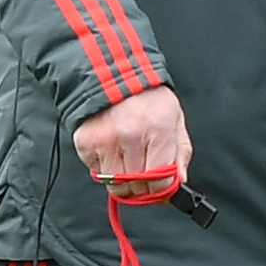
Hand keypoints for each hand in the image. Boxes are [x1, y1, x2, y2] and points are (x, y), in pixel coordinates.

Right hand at [73, 86, 191, 198]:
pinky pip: (97, 173)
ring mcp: (105, 141)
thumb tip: (180, 180)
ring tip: (128, 162)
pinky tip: (113, 151)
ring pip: (116, 185)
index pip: (161, 180)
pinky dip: (106, 169)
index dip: (162, 190)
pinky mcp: (86, 144)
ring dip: (124, 181)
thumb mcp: (174, 117)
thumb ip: (180, 151)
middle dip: (144, 186)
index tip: (162, 189)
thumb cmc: (147, 96)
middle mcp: (131, 136)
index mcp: (158, 128)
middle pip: (138, 186)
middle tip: (144, 173)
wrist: (112, 75)